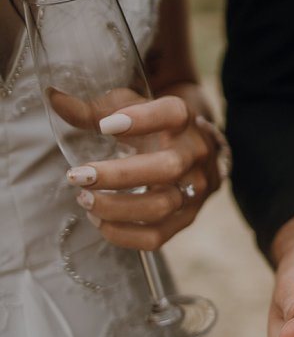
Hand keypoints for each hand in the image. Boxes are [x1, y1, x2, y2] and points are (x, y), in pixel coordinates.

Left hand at [62, 82, 225, 249]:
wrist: (193, 154)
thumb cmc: (153, 128)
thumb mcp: (129, 110)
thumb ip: (94, 109)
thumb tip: (55, 99)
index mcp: (183, 121)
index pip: (173, 114)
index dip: (143, 120)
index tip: (105, 127)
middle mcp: (196, 155)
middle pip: (167, 168)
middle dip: (118, 175)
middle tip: (77, 176)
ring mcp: (195, 190)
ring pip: (161, 206)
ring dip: (116, 207)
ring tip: (84, 199)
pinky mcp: (186, 219)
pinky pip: (156, 237)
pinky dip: (122, 234)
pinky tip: (99, 220)